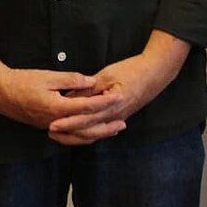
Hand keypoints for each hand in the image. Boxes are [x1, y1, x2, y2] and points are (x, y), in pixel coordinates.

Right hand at [0, 66, 112, 137]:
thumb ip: (72, 80)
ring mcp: (50, 127)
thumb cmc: (22, 81)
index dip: (105, 102)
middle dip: (106, 126)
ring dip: (96, 134)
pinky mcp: (45, 127)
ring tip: (112, 130)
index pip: (87, 107)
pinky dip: (82, 136)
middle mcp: (56, 122)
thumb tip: (91, 82)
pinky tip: (90, 132)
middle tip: (123, 124)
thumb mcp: (48, 76)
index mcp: (58, 108)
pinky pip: (69, 136)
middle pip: (86, 129)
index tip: (120, 97)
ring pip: (78, 137)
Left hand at [46, 51, 180, 144]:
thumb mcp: (107, 75)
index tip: (52, 124)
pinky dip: (88, 133)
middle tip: (50, 133)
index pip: (85, 118)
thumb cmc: (132, 70)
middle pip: (88, 131)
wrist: (156, 73)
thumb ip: (89, 88)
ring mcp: (118, 119)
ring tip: (59, 135)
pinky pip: (101, 130)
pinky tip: (77, 134)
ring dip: (76, 136)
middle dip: (68, 133)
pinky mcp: (119, 117)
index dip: (68, 122)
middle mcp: (115, 116)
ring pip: (94, 134)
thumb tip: (70, 97)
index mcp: (112, 105)